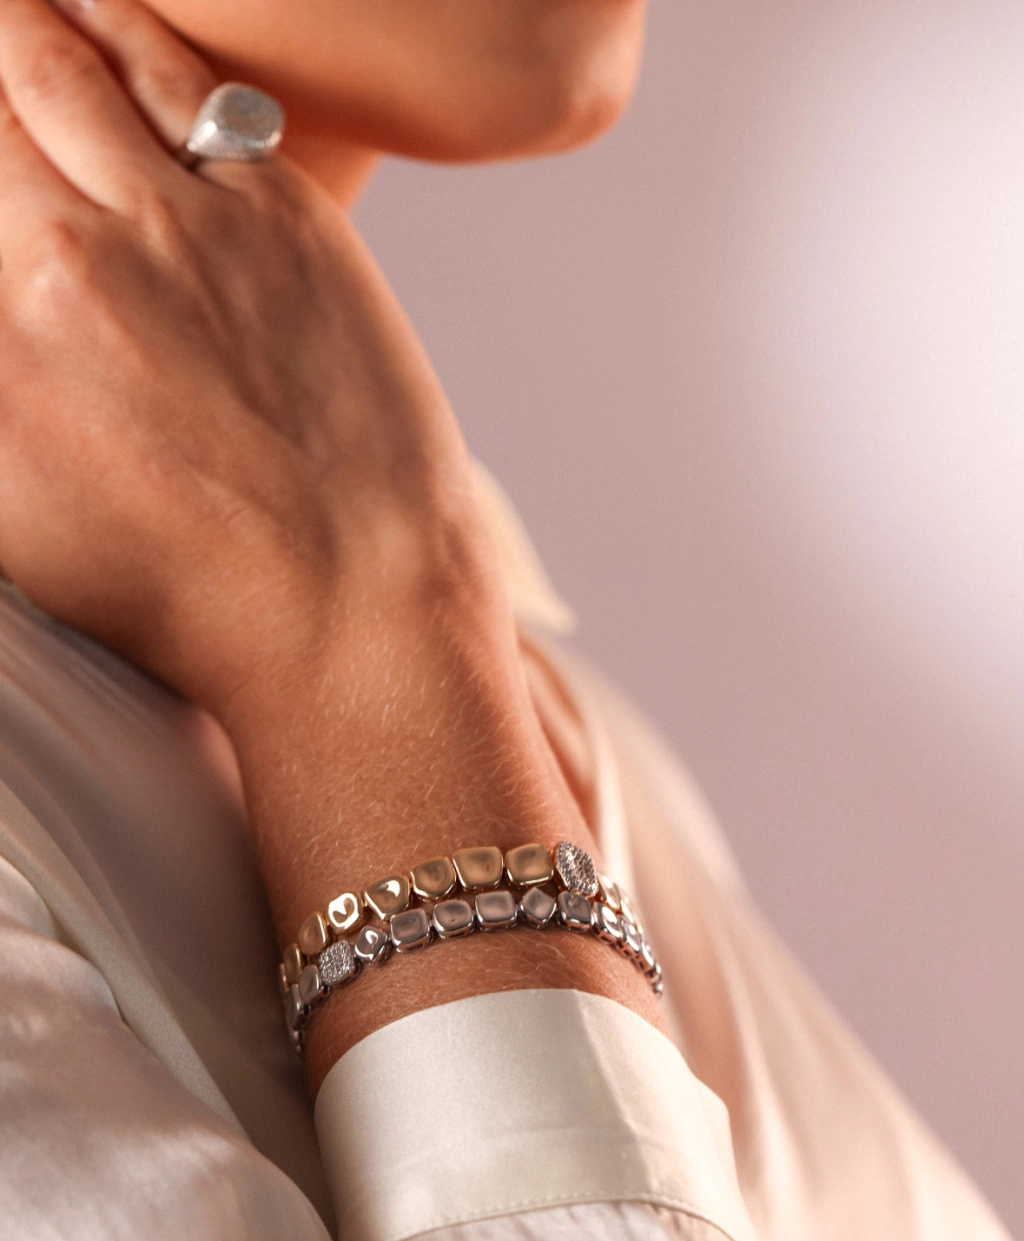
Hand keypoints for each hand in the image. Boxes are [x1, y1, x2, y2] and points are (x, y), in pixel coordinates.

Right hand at [0, 0, 481, 710]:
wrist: (350, 608)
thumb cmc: (184, 588)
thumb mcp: (17, 506)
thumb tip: (5, 315)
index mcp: (11, 322)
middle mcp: (84, 248)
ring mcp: (190, 220)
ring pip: (73, 66)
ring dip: (28, 21)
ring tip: (15, 12)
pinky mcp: (285, 214)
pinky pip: (183, 82)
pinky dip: (126, 28)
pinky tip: (97, 10)